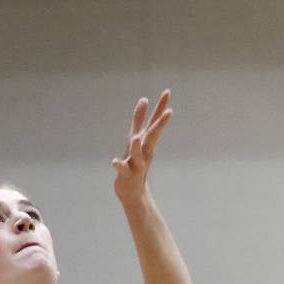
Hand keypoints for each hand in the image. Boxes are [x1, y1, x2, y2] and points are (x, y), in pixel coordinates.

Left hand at [112, 90, 172, 206]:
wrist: (133, 192)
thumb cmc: (135, 162)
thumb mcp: (137, 138)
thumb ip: (139, 119)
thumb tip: (144, 99)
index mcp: (146, 142)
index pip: (155, 122)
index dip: (161, 107)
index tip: (167, 91)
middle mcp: (144, 152)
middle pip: (152, 136)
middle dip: (159, 124)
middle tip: (169, 111)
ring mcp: (136, 164)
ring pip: (137, 155)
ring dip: (136, 147)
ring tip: (135, 138)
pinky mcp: (126, 175)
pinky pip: (122, 170)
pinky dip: (119, 166)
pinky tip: (114, 162)